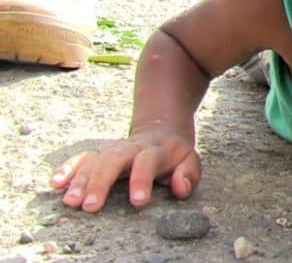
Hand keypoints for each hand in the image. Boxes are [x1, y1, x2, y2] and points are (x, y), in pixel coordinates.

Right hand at [49, 130, 200, 211]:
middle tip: (91, 206)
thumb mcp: (190, 161)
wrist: (160, 131)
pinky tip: (56, 183)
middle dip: (101, 183)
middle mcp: (130, 149)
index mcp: (155, 151)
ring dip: (80, 180)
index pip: (147, 163)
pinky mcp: (99, 153)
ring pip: (94, 160)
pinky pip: (81, 158)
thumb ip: (188, 174)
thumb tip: (180, 188)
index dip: (142, 180)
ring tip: (71, 202)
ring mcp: (113, 150)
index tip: (138, 201)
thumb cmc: (175, 155)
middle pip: (113, 160)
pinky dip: (68, 168)